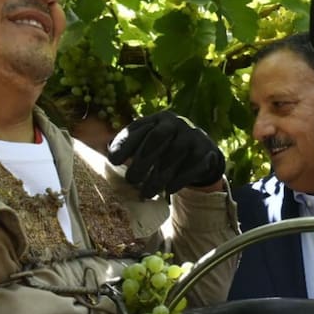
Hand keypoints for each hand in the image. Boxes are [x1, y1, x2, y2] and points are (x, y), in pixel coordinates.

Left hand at [107, 111, 224, 197]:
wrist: (201, 151)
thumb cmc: (165, 149)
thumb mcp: (148, 144)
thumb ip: (131, 150)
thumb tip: (108, 160)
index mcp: (156, 120)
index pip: (138, 129)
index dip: (125, 144)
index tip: (112, 161)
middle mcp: (174, 123)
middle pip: (157, 138)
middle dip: (142, 160)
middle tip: (131, 180)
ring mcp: (192, 136)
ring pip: (174, 154)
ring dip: (159, 175)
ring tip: (146, 193)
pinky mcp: (205, 151)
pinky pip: (191, 165)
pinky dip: (179, 179)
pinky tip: (168, 191)